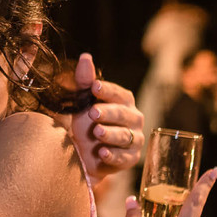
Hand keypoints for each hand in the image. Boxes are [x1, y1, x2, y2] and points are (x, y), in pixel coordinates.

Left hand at [59, 53, 144, 181]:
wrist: (83, 154)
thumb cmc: (87, 123)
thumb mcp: (83, 102)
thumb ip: (84, 81)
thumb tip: (85, 56)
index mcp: (124, 102)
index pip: (120, 94)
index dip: (108, 90)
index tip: (94, 86)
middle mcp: (134, 119)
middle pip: (124, 114)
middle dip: (109, 113)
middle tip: (93, 113)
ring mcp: (134, 140)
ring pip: (125, 136)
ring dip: (110, 134)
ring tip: (97, 132)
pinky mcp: (130, 159)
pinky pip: (123, 157)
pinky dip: (112, 155)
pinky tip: (101, 153)